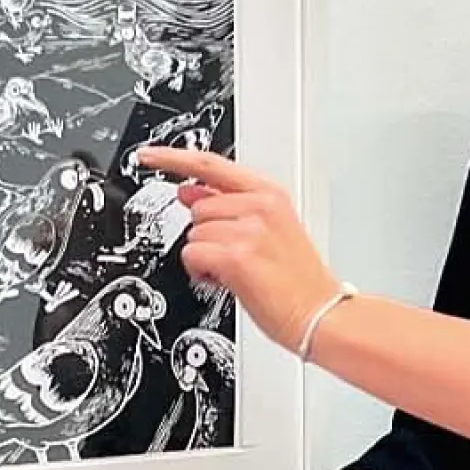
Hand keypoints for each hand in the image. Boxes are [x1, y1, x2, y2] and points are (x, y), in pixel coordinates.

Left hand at [129, 146, 337, 349]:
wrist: (321, 314)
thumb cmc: (299, 280)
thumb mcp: (269, 230)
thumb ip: (226, 205)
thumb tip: (187, 192)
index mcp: (269, 193)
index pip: (211, 165)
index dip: (172, 158)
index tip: (147, 156)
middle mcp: (259, 206)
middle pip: (196, 208)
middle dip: (205, 234)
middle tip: (235, 257)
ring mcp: (248, 230)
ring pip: (193, 234)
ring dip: (205, 256)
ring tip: (238, 271)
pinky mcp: (236, 256)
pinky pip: (193, 255)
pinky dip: (202, 273)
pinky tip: (227, 281)